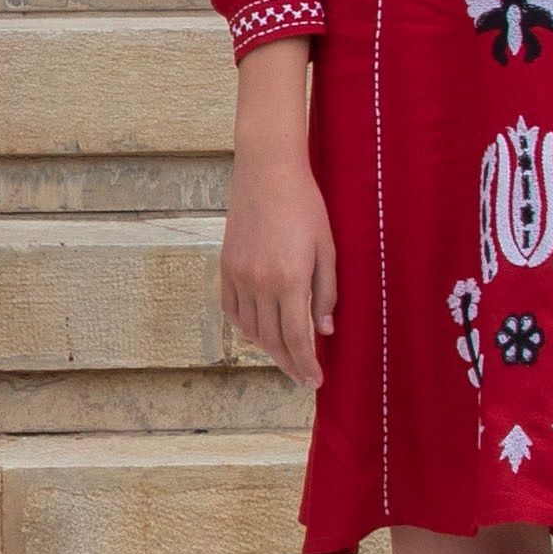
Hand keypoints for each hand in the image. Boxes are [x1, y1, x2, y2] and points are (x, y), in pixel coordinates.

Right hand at [220, 39, 335, 385]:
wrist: (267, 172)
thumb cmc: (305, 205)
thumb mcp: (327, 248)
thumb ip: (326, 292)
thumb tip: (324, 331)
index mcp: (288, 279)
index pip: (296, 337)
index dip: (305, 364)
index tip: (316, 381)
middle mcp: (258, 283)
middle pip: (271, 339)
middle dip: (289, 363)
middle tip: (303, 377)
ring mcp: (237, 275)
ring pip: (249, 329)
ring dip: (267, 348)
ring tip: (285, 356)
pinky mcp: (225, 266)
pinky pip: (232, 309)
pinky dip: (245, 326)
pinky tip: (259, 332)